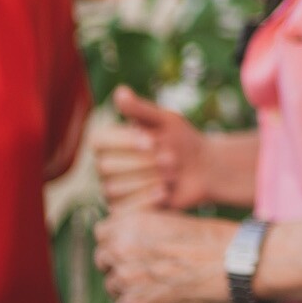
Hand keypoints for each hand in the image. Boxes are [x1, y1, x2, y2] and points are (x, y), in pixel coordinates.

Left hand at [93, 209, 235, 302]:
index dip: (118, 241)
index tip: (136, 250)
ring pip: (113, 288)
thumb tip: (127, 242)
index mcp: (129, 223)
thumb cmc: (214, 241)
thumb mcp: (172, 221)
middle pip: (104, 262)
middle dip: (122, 266)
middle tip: (152, 272)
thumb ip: (143, 230)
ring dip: (132, 290)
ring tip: (164, 287)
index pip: (102, 234)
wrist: (236, 264)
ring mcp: (125, 278)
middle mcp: (120, 248)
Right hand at [94, 86, 209, 209]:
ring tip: (173, 174)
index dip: (123, 142)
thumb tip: (120, 91)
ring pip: (113, 189)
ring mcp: (113, 190)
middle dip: (143, 163)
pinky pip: (123, 210)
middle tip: (172, 158)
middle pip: (105, 167)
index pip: (98, 141)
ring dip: (147, 180)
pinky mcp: (125, 211)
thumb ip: (142, 110)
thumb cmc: (182, 140)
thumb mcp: (166, 121)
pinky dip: (146, 200)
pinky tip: (166, 192)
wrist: (204, 169)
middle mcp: (105, 165)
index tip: (152, 139)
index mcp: (110, 141)